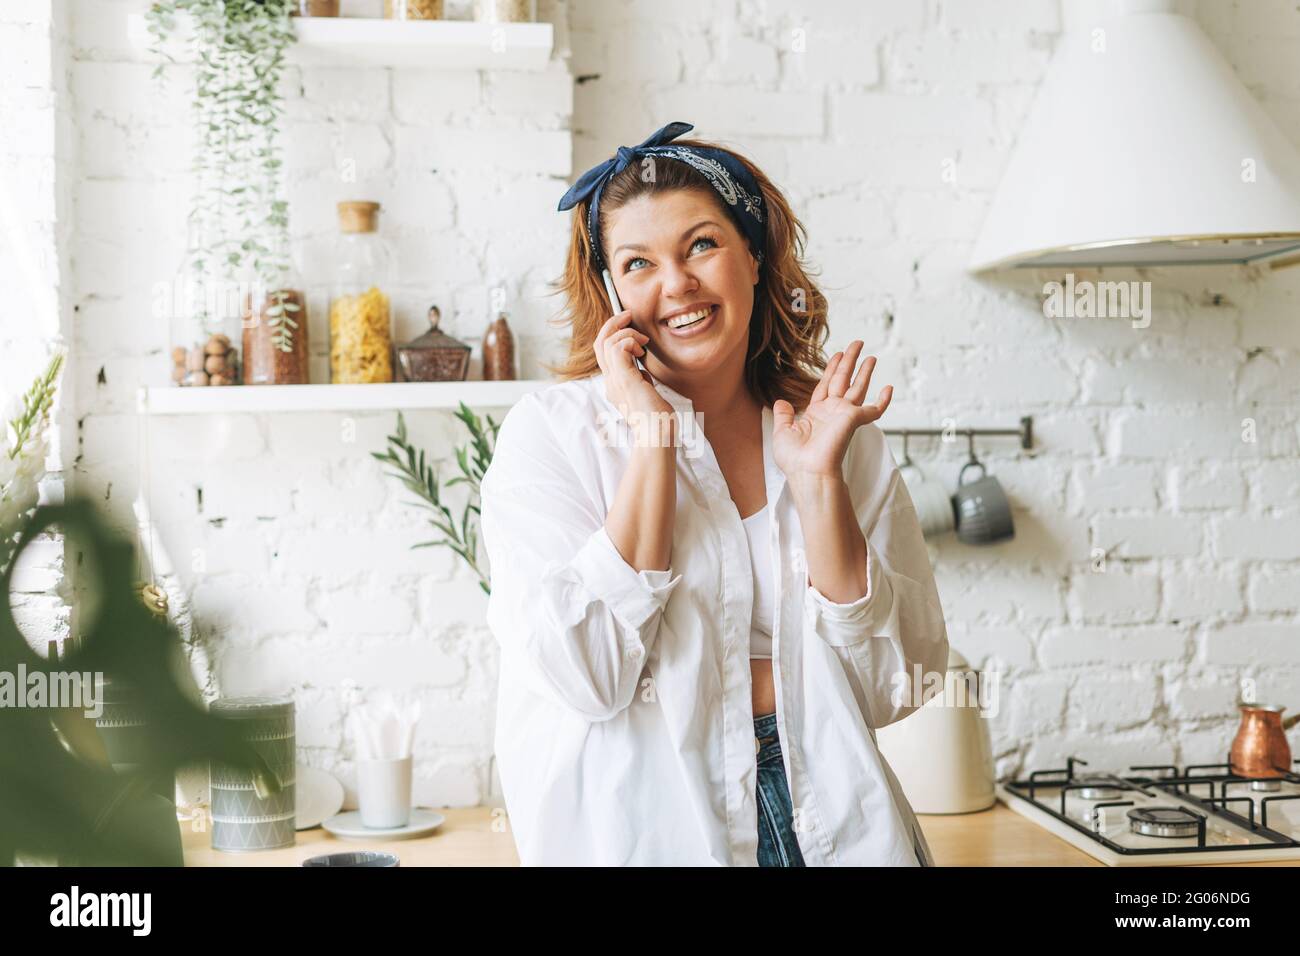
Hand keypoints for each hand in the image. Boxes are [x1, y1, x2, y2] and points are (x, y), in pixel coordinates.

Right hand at [593, 309, 674, 445]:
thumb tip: (643, 371)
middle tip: (629, 316)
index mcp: (615, 384)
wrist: (657, 436)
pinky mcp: (624, 379)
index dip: (614, 335)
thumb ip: (641, 381)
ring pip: (606, 343)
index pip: (604, 353)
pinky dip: (628, 342)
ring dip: (625, 334)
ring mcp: (615, 381)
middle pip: (599, 343)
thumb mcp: (646, 394)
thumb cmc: (657, 420)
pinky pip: (617, 349)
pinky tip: (641, 350)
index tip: (631, 328)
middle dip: (612, 324)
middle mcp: (611, 382)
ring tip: (642, 341)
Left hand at [772, 341, 892, 480]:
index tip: (837, 354)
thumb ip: (783, 415)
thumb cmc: (794, 459)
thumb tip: (779, 402)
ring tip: (871, 356)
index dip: (831, 369)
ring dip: (865, 371)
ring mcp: (844, 415)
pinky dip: (883, 400)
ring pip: (858, 387)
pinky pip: (874, 409)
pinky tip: (889, 388)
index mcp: (816, 413)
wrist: (807, 471)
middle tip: (857, 343)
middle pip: (843, 380)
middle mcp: (832, 412)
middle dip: (850, 361)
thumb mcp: (782, 433)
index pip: (826, 385)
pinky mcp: (854, 419)